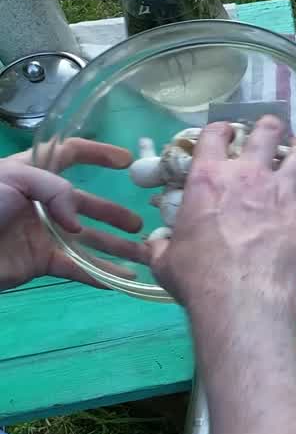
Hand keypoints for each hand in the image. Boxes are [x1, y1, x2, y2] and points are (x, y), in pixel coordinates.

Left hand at [0, 140, 145, 290]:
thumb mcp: (13, 178)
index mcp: (31, 173)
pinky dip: (101, 274)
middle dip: (113, 213)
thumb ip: (55, 190)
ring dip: (116, 246)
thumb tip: (78, 222)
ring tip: (143, 253)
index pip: (68, 154)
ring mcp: (42, 233)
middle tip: (140, 224)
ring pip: (88, 239)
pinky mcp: (41, 261)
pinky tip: (124, 280)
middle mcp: (41, 202)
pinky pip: (78, 268)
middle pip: (86, 203)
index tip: (126, 161)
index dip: (97, 153)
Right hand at [149, 116, 295, 319]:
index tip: (225, 133)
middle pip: (266, 132)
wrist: (243, 297)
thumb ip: (162, 245)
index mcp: (209, 179)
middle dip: (269, 127)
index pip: (215, 135)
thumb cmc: (198, 277)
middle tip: (271, 129)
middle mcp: (248, 176)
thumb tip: (156, 244)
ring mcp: (282, 192)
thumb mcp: (166, 259)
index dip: (221, 130)